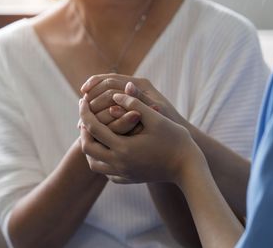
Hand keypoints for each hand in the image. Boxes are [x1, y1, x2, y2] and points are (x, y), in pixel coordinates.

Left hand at [78, 93, 203, 185]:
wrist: (189, 168)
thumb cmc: (176, 140)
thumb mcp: (157, 118)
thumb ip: (135, 104)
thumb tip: (116, 94)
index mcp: (123, 147)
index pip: (93, 127)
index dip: (85, 111)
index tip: (83, 100)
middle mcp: (119, 164)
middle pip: (87, 148)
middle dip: (83, 130)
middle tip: (85, 116)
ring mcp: (123, 174)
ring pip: (93, 163)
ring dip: (90, 146)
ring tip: (93, 131)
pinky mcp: (128, 179)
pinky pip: (106, 172)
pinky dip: (101, 160)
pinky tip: (106, 149)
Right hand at [82, 74, 186, 126]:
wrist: (179, 146)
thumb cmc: (171, 131)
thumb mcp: (157, 116)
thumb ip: (140, 102)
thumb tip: (124, 89)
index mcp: (141, 85)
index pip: (112, 79)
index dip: (95, 85)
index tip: (83, 97)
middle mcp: (135, 88)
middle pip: (106, 85)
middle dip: (92, 96)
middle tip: (80, 107)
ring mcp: (131, 98)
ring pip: (105, 97)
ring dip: (93, 106)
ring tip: (82, 119)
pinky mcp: (128, 109)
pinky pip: (109, 110)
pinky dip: (99, 116)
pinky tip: (91, 127)